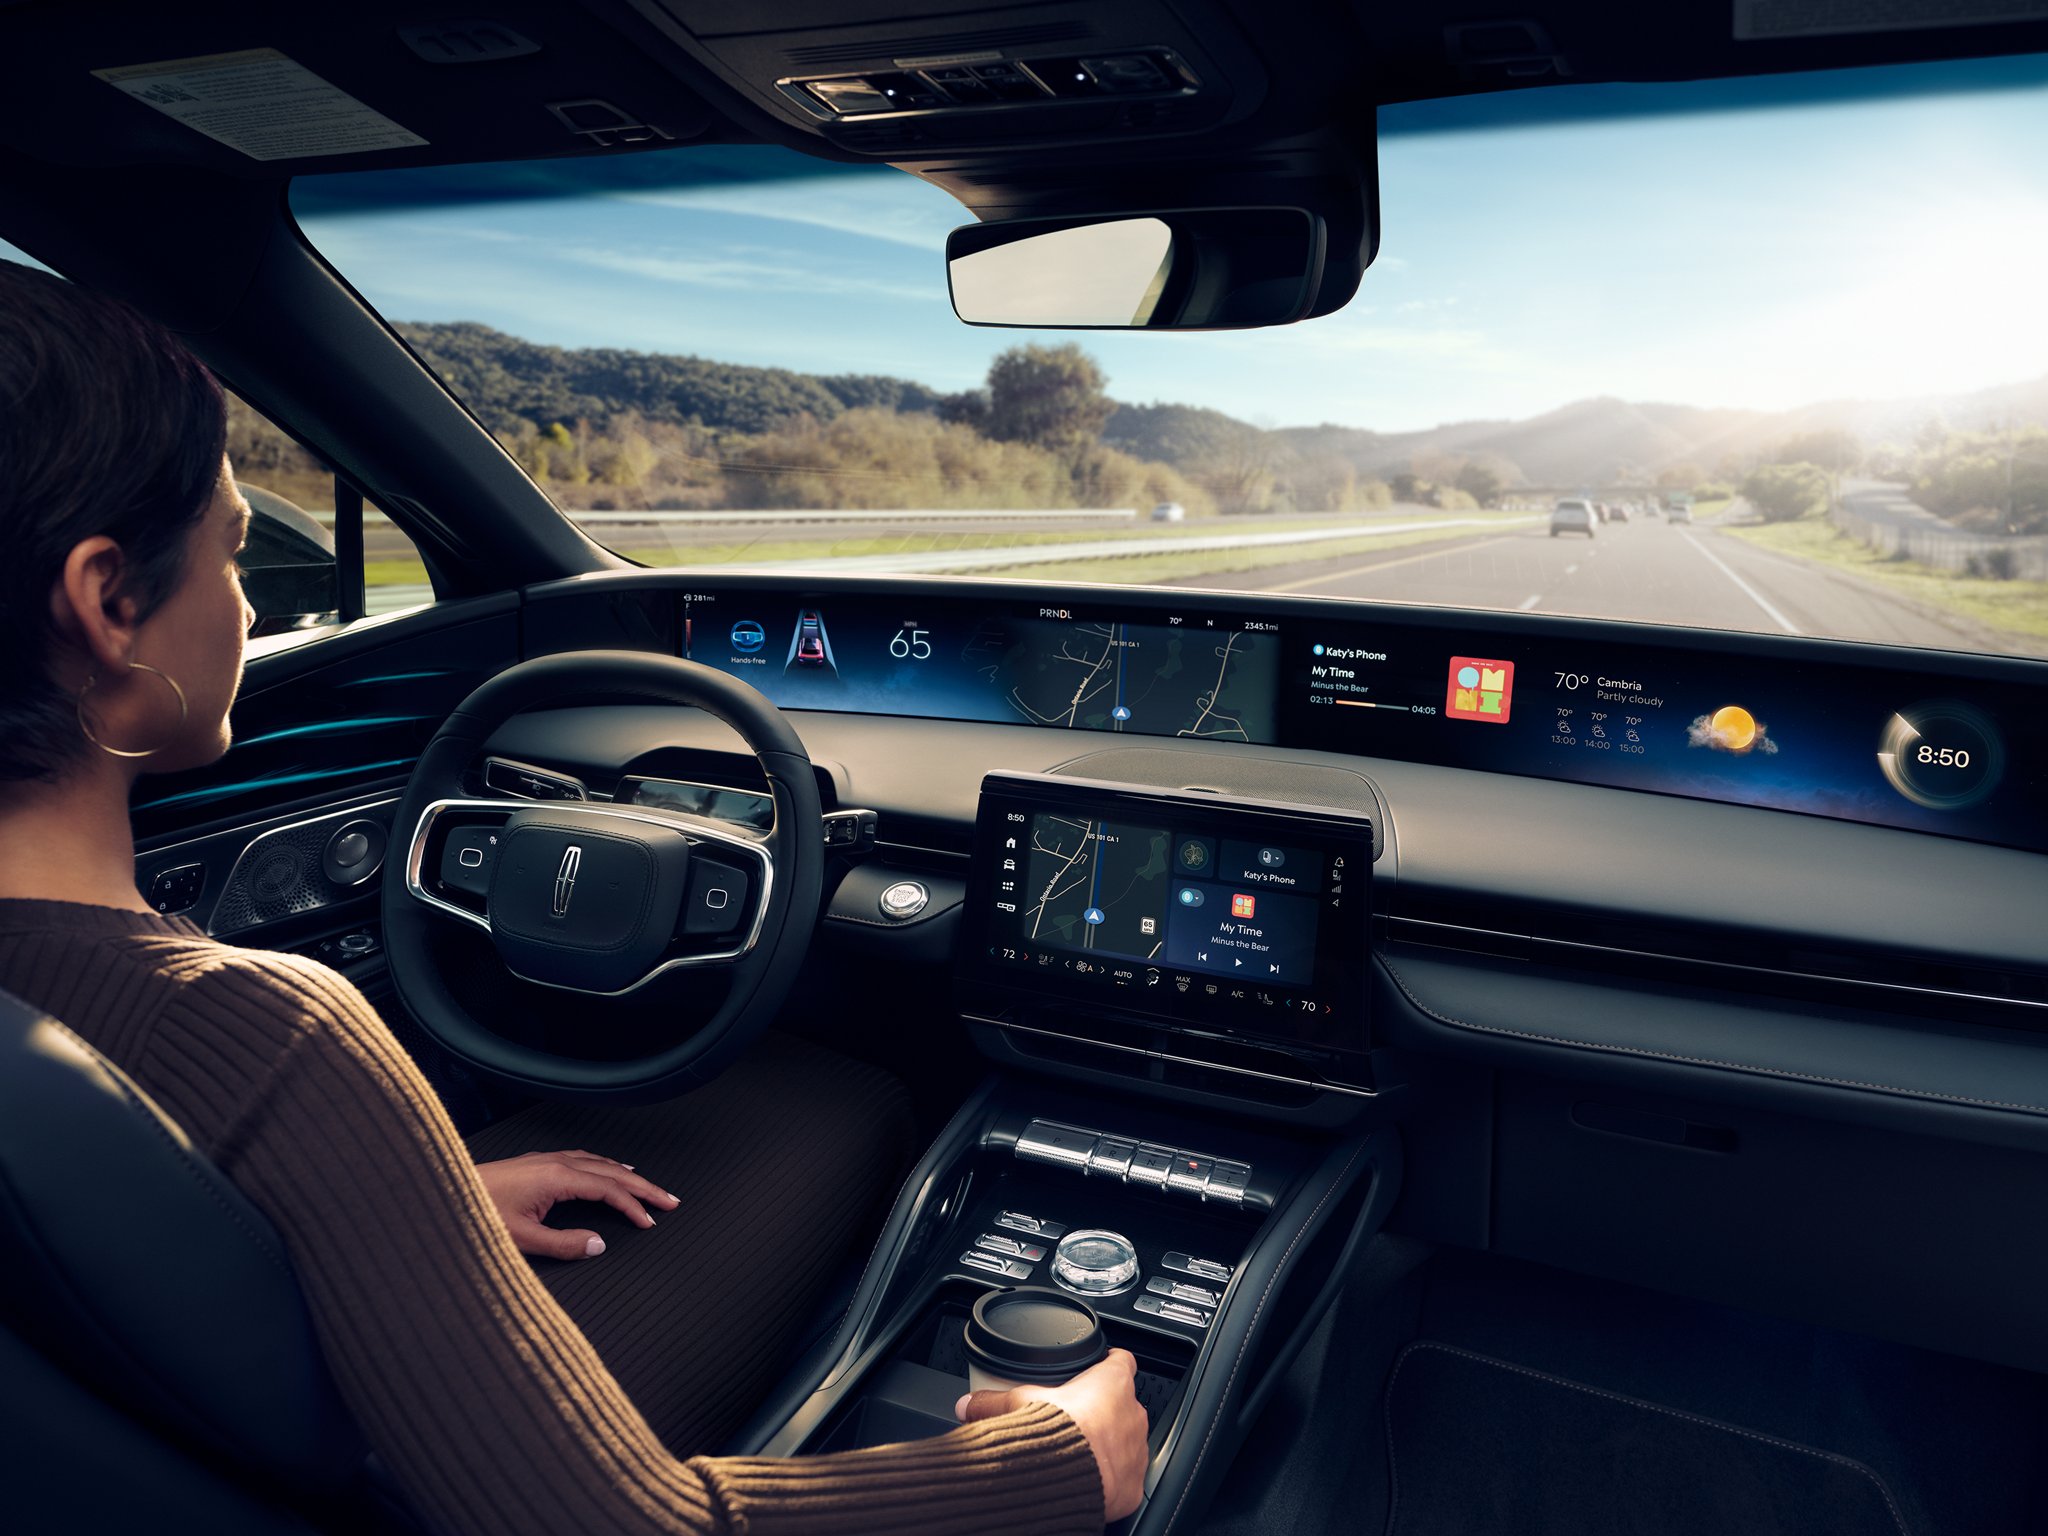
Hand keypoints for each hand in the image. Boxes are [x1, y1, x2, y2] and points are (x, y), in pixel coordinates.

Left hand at [473, 1148, 680, 1259]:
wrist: (445, 1191)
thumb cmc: (476, 1214)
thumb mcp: (521, 1240)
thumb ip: (563, 1244)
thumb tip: (599, 1245)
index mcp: (557, 1177)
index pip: (609, 1190)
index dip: (634, 1206)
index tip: (652, 1222)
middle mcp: (556, 1162)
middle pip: (612, 1172)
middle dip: (644, 1186)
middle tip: (670, 1200)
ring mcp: (545, 1160)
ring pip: (598, 1162)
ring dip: (625, 1175)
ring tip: (645, 1185)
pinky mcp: (536, 1163)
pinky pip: (582, 1158)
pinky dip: (603, 1166)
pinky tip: (604, 1170)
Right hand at [957, 1349, 1147, 1522]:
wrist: (1068, 1480)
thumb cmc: (1054, 1434)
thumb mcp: (1017, 1404)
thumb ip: (992, 1401)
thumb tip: (968, 1403)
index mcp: (1111, 1383)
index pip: (1120, 1362)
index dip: (1108, 1364)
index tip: (1097, 1369)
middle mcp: (1132, 1413)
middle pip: (1122, 1404)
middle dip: (1103, 1411)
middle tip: (1075, 1421)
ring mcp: (1136, 1450)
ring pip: (1127, 1441)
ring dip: (1109, 1445)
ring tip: (1079, 1454)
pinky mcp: (1134, 1484)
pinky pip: (1126, 1477)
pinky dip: (1110, 1479)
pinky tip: (1088, 1481)